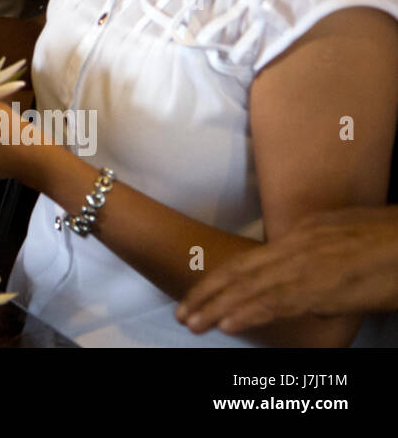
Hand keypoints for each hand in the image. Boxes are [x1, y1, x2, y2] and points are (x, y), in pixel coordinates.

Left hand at [176, 207, 397, 333]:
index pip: (247, 260)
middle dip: (207, 294)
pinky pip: (277, 303)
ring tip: (193, 323)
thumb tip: (302, 290)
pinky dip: (248, 313)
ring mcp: (305, 267)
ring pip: (250, 290)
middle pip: (239, 273)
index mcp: (298, 235)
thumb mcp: (339, 237)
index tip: (196, 294)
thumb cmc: (387, 239)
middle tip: (181, 313)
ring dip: (218, 308)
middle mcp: (294, 247)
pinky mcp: (321, 288)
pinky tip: (227, 323)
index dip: (218, 279)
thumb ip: (314, 258)